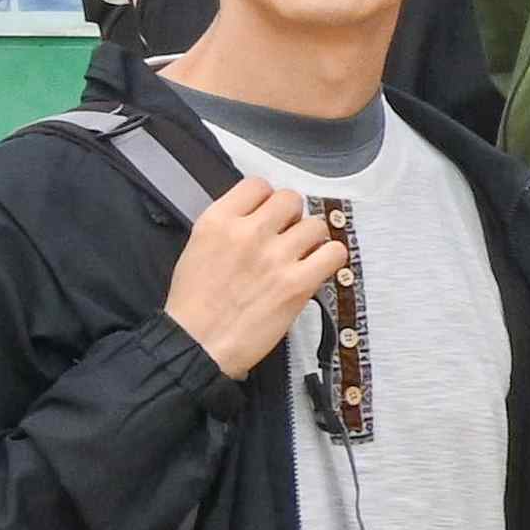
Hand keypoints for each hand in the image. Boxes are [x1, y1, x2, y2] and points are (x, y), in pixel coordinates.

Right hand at [163, 179, 349, 383]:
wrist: (197, 344)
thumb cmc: (194, 303)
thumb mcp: (198, 247)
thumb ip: (229, 225)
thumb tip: (261, 215)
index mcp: (218, 221)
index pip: (258, 185)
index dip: (267, 199)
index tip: (268, 215)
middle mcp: (249, 232)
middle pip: (291, 199)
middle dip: (291, 217)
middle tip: (286, 236)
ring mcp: (276, 257)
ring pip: (316, 225)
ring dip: (312, 239)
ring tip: (300, 256)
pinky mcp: (298, 283)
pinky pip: (335, 252)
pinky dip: (330, 258)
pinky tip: (317, 268)